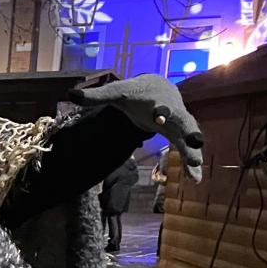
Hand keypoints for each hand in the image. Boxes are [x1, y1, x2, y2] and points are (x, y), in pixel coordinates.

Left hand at [71, 76, 203, 182]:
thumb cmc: (135, 92)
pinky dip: (190, 163)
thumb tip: (71, 94)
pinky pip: (187, 149)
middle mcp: (173, 111)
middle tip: (196, 142)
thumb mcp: (117, 92)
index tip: (161, 118)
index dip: (160, 110)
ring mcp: (178, 123)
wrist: (158, 88)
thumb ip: (96, 95)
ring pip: (188, 137)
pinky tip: (194, 179)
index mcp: (156, 100)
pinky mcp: (179, 134)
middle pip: (183, 120)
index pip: (159, 104)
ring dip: (192, 152)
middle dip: (189, 131)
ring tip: (195, 169)